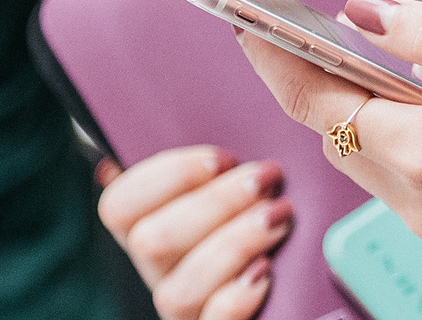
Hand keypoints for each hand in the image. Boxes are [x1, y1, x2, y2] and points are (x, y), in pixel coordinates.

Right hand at [98, 147, 291, 319]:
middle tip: (266, 179)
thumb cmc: (270, 212)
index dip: (166, 177)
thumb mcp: (243, 183)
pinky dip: (236, 297)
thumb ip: (223, 163)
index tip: (222, 158)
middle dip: (213, 203)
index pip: (118, 205)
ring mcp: (186, 309)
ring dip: (232, 244)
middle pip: (148, 242)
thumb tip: (215, 119)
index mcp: (156, 227)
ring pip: (175, 290)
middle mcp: (161, 273)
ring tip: (279, 217)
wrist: (303, 290)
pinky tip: (267, 272)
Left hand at [236, 0, 421, 317]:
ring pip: (378, 168)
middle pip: (343, 139)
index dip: (279, 60)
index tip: (246, 24)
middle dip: (318, 86)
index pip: (323, 104)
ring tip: (368, 66)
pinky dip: (407, 150)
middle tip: (300, 33)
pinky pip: (416, 192)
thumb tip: (369, 13)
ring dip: (365, 119)